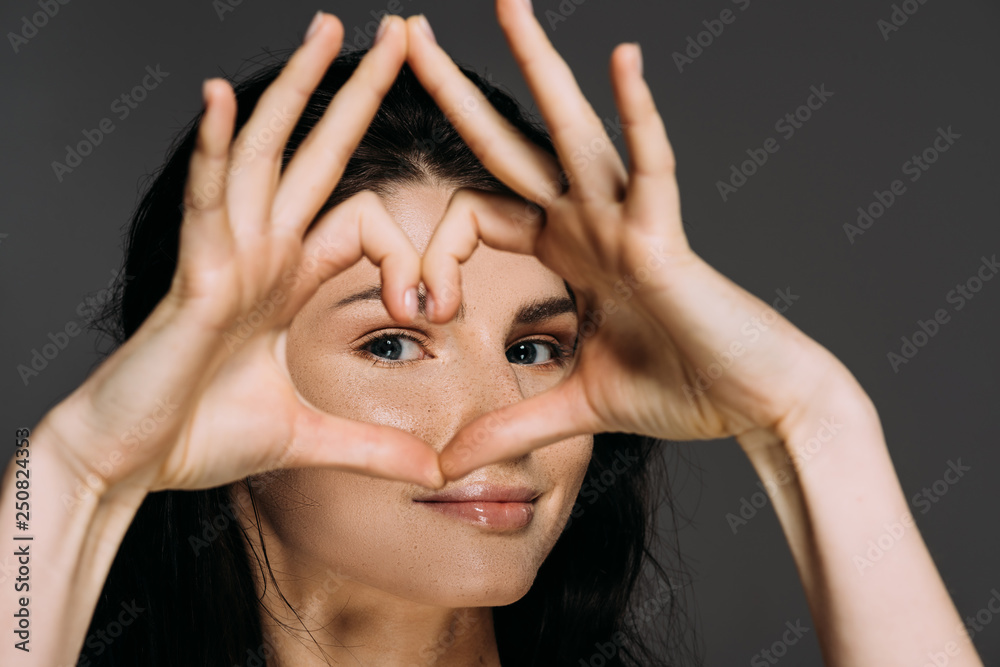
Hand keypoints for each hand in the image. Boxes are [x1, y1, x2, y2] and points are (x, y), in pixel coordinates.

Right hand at [43, 13, 444, 496]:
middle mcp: (260, 251)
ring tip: (328, 29)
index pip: (362, 220)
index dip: (408, 253)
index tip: (434, 309)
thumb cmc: (202, 436)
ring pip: (264, 153)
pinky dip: (212, 148)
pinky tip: (221, 96)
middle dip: (356, 94)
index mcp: (288, 277)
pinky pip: (206, 200)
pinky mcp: (194, 277)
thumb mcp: (312, 438)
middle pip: (316, 153)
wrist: (133, 463)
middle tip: (393, 33)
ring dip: (295, 90)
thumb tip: (437, 474)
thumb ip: (376, 449)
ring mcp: (226, 256)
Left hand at [404, 1, 861, 478]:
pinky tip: (623, 60)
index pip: (474, 214)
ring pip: (572, 132)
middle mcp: (589, 221)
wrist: (754, 403)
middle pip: (508, 144)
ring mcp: (626, 222)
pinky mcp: (667, 238)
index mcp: (564, 250)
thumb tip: (448, 462)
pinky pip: (652, 166)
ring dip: (541, 65)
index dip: (431, 251)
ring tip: (506, 3)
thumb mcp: (573, 406)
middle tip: (409, 33)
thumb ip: (509, 423)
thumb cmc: (679, 388)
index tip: (419, 308)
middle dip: (456, 91)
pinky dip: (639, 114)